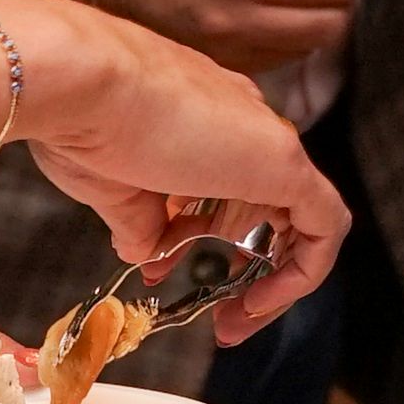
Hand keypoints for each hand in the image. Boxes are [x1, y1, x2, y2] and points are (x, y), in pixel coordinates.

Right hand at [14, 1, 349, 339]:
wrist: (81, 81)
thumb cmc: (79, 121)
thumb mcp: (109, 186)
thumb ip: (138, 221)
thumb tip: (145, 252)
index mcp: (199, 114)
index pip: (220, 184)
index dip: (200, 237)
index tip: (164, 270)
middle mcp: (238, 121)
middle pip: (262, 208)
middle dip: (243, 270)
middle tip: (219, 318)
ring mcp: (263, 139)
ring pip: (297, 220)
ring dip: (272, 279)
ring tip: (235, 322)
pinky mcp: (284, 162)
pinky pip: (324, 225)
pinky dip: (303, 271)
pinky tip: (259, 303)